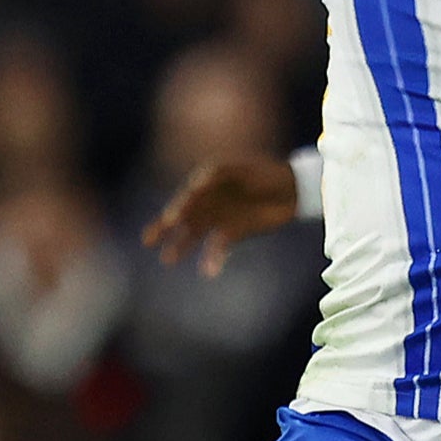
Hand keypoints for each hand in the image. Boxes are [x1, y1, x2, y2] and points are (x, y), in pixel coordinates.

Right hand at [142, 157, 302, 275]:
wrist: (293, 189)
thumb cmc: (264, 173)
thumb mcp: (238, 169)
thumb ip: (215, 176)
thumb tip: (193, 187)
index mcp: (207, 182)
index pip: (187, 197)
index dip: (177, 208)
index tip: (170, 220)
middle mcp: (210, 200)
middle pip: (183, 216)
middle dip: (165, 228)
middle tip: (147, 240)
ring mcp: (220, 217)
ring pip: (195, 233)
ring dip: (182, 246)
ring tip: (167, 259)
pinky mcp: (234, 232)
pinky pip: (218, 247)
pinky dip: (213, 258)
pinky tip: (208, 270)